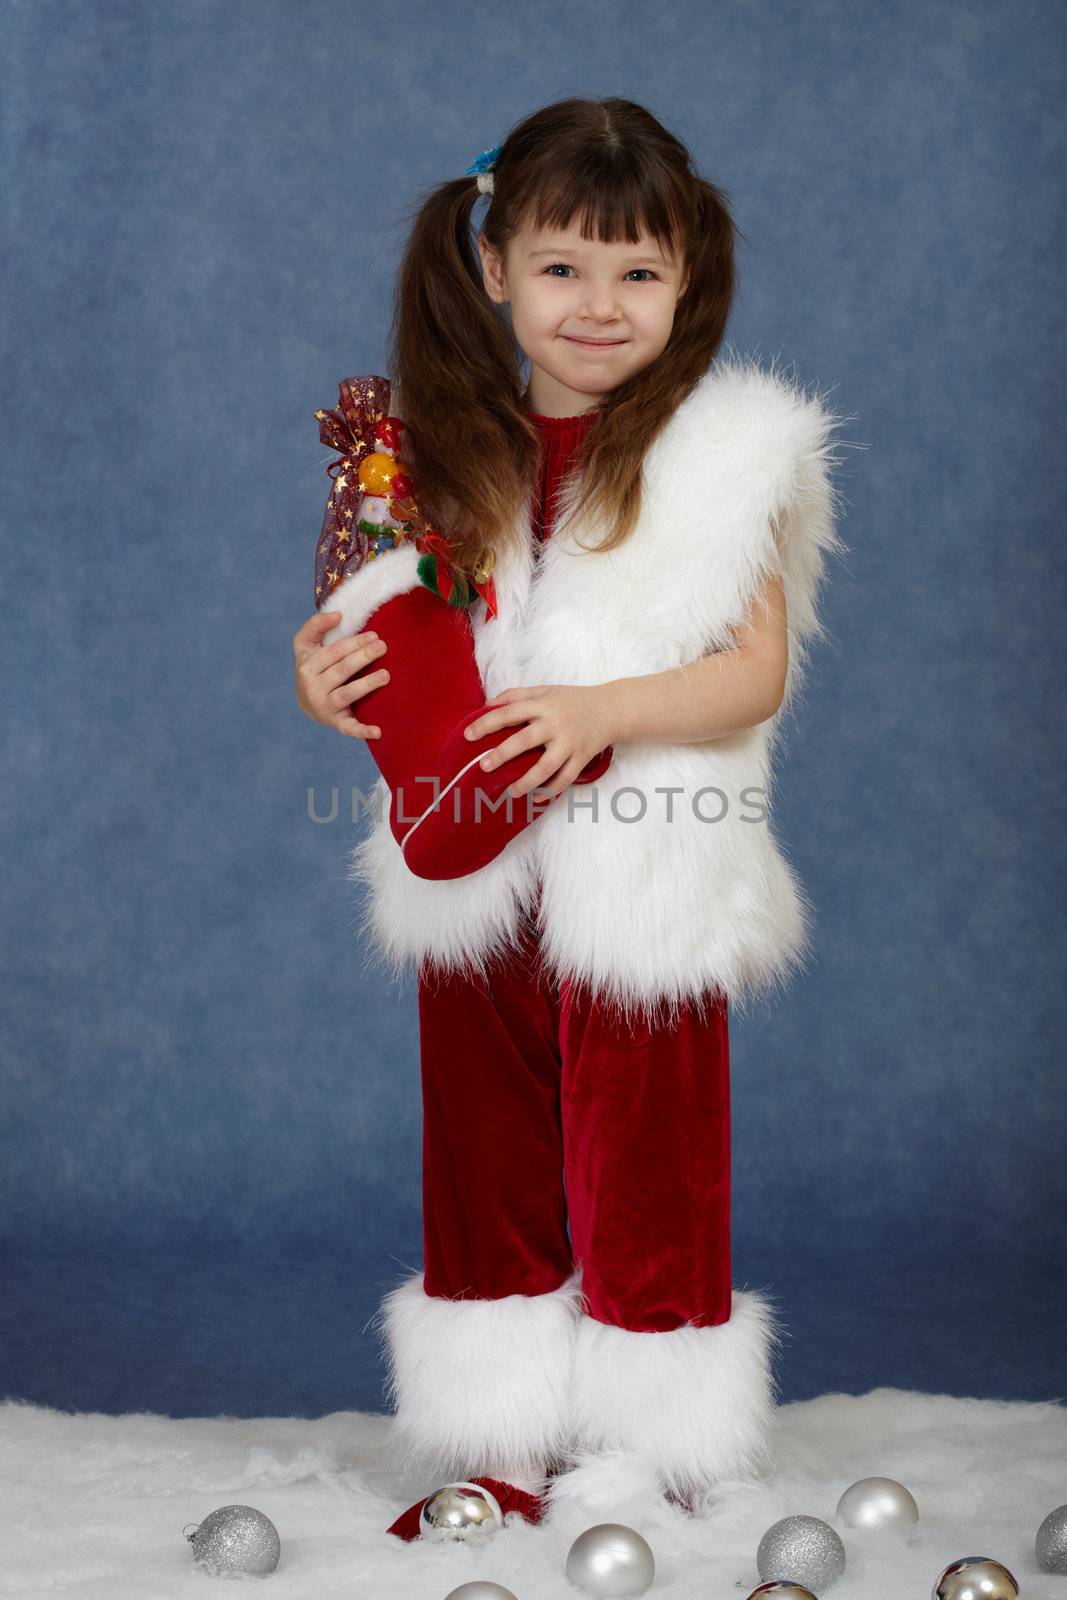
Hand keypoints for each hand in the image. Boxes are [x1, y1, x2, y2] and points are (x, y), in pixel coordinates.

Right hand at [292, 610, 390, 738]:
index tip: (373, 635)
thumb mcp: (305, 645)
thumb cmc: (313, 667)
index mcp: (308, 666)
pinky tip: (378, 731)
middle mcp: (314, 687)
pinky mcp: (336, 722)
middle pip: (341, 671)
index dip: (353, 643)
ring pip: (347, 694)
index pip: (332, 653)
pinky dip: (363, 731)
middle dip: (362, 657)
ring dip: (367, 685)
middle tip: (382, 646)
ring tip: (386, 675)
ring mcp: (325, 706)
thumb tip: (337, 614)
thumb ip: (316, 625)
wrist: (307, 703)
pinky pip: (349, 728)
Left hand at [462, 684, 618, 799]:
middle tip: (483, 767)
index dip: (486, 724)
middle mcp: (555, 724)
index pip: (509, 713)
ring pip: (546, 767)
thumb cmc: (573, 699)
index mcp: (543, 705)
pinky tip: (537, 798)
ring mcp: (569, 743)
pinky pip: (565, 779)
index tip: (468, 736)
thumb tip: (486, 705)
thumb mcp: (545, 690)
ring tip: (511, 792)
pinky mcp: (581, 758)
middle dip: (501, 755)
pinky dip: (551, 791)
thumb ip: (516, 695)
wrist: (612, 709)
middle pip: (524, 741)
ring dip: (526, 781)